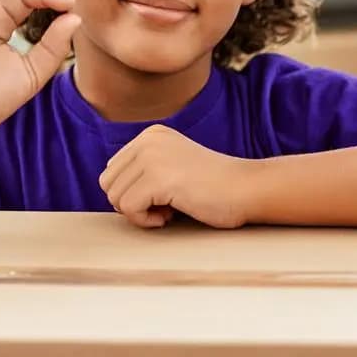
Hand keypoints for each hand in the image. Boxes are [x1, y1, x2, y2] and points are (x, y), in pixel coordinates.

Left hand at [99, 125, 261, 228]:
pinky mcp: (158, 178)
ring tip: (169, 209)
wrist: (247, 189)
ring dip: (140, 213)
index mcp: (150, 135)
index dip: (134, 193)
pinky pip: (128, 209)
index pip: (113, 171)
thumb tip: (112, 192)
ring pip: (115, 197)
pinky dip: (146, 221)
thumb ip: (145, 171)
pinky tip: (170, 215)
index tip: (164, 196)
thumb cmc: (216, 187)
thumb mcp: (174, 166)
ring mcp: (152, 157)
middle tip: (165, 205)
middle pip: (108, 183)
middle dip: (132, 203)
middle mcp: (147, 140)